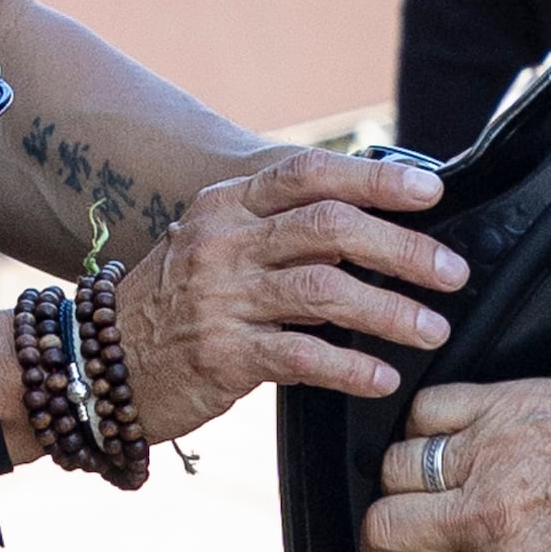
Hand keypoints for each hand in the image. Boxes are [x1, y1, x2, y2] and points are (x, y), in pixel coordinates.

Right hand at [111, 146, 470, 439]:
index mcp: (228, 205)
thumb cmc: (174, 305)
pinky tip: (382, 378)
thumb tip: (372, 221)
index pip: (309, 174)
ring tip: (433, 329)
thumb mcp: (217, 247)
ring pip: (325, 291)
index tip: (431, 194)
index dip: (375, 180)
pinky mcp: (221, 355)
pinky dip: (351, 368)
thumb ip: (281, 231)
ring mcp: (220, 298)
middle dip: (402, 248)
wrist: (98, 366)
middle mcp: (223, 242)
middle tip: (451, 272)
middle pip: (330, 228)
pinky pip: (302, 357)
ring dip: (391, 311)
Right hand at [362, 379, 550, 551]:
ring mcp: (488, 456)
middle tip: (391, 549)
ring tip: (413, 494)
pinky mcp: (500, 404)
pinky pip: (429, 407)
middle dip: (380, 547)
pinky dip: (421, 421)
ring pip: (397, 468)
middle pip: (387, 530)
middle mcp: (487, 518)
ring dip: (398, 484)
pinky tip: (434, 437)